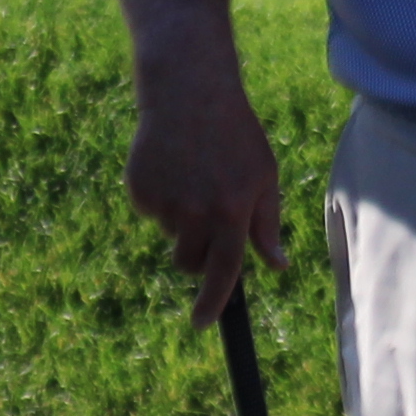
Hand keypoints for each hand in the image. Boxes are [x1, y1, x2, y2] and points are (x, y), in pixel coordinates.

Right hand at [126, 67, 293, 331]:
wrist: (188, 93)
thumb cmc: (235, 135)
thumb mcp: (263, 175)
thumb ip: (266, 224)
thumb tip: (276, 265)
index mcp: (233, 211)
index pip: (223, 271)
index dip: (211, 302)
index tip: (201, 323)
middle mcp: (196, 211)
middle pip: (189, 261)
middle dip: (196, 251)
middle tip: (206, 214)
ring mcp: (164, 201)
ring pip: (169, 234)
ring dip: (179, 221)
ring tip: (191, 176)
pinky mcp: (139, 190)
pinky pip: (150, 212)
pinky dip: (159, 197)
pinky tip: (170, 165)